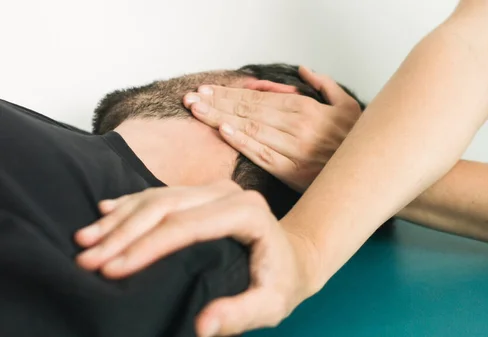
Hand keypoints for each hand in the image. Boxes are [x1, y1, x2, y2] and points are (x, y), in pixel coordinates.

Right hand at [74, 181, 319, 336]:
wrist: (295, 255)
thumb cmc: (283, 281)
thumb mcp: (272, 305)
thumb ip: (241, 314)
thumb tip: (203, 327)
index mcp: (247, 214)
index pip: (187, 226)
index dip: (147, 247)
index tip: (113, 269)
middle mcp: (229, 193)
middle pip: (166, 206)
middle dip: (123, 233)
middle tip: (87, 258)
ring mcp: (215, 189)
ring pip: (158, 197)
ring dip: (119, 219)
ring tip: (85, 240)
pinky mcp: (203, 193)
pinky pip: (161, 194)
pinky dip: (130, 205)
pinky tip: (105, 212)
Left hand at [182, 66, 361, 191]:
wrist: (371, 174)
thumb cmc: (356, 139)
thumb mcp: (348, 105)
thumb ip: (325, 85)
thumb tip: (304, 70)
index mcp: (307, 109)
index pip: (259, 98)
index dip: (231, 93)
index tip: (208, 90)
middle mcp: (298, 127)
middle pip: (249, 111)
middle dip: (218, 104)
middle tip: (192, 99)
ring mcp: (294, 150)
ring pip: (252, 131)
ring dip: (222, 120)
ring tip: (198, 113)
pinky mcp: (293, 172)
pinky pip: (264, 156)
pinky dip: (243, 144)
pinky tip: (225, 134)